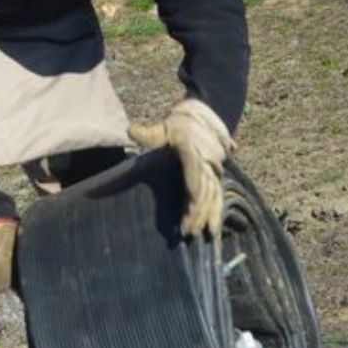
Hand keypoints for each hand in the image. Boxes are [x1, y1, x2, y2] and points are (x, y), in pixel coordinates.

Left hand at [129, 99, 234, 237]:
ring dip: (212, 215)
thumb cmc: (180, 122)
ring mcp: (213, 169)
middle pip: (206, 194)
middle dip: (200, 214)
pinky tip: (214, 224)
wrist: (204, 112)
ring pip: (215, 196)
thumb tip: (130, 130)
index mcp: (194, 155)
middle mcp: (207, 164)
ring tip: (209, 235)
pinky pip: (218, 193)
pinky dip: (217, 209)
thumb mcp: (164, 127)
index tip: (187, 218)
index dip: (194, 202)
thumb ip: (149, 133)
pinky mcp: (215, 173)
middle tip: (190, 233)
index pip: (195, 182)